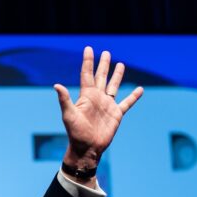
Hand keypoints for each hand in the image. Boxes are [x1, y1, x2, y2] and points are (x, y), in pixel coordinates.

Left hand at [54, 46, 142, 175]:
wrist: (87, 148)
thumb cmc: (75, 132)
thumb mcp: (69, 115)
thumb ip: (64, 100)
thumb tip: (56, 85)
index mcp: (86, 96)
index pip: (87, 74)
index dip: (88, 61)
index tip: (89, 48)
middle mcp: (97, 98)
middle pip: (101, 77)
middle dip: (103, 65)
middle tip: (106, 53)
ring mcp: (107, 105)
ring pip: (113, 86)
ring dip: (117, 75)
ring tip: (120, 64)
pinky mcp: (116, 114)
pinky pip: (127, 103)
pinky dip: (133, 96)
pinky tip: (140, 89)